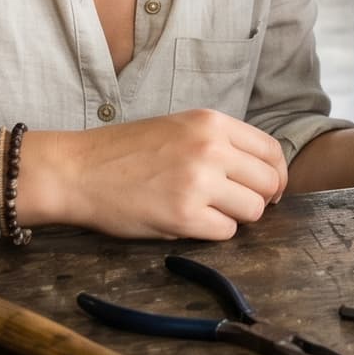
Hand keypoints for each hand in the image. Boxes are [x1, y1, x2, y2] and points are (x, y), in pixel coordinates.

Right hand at [26, 110, 288, 240]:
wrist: (78, 170)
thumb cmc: (124, 151)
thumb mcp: (178, 127)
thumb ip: (219, 142)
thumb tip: (260, 172)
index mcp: (211, 122)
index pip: (272, 151)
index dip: (275, 175)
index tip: (269, 189)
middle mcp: (211, 148)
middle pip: (268, 183)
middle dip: (259, 199)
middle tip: (237, 205)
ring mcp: (199, 182)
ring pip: (252, 211)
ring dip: (235, 217)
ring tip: (207, 212)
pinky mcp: (184, 216)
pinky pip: (226, 232)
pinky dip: (213, 232)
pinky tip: (189, 222)